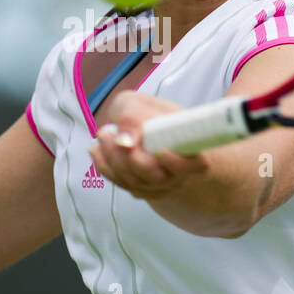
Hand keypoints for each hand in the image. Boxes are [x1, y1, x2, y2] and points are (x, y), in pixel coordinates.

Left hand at [88, 91, 207, 199]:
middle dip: (128, 158)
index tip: (158, 151)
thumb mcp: (140, 104)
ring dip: (112, 160)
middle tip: (108, 132)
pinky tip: (97, 150)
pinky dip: (106, 167)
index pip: (197, 165)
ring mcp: (161, 186)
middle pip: (156, 177)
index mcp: (193, 149)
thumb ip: (133, 116)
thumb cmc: (147, 113)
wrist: (143, 124)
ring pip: (136, 182)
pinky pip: (122, 184)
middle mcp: (180, 173)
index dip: (176, 162)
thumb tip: (124, 142)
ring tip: (103, 135)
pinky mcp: (142, 190)